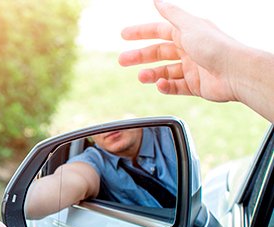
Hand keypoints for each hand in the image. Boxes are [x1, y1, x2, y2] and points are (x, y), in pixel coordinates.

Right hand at [118, 0, 240, 101]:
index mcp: (188, 33)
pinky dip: (165, 86)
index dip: (141, 32)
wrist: (235, 72)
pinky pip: (175, 86)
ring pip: (165, 71)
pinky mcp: (195, 85)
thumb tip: (157, 0)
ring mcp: (192, 68)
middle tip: (123, 60)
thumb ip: (171, 14)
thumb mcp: (188, 26)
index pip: (159, 31)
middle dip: (140, 56)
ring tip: (141, 77)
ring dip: (151, 74)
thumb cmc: (214, 46)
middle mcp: (190, 49)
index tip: (124, 35)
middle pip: (159, 52)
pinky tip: (160, 85)